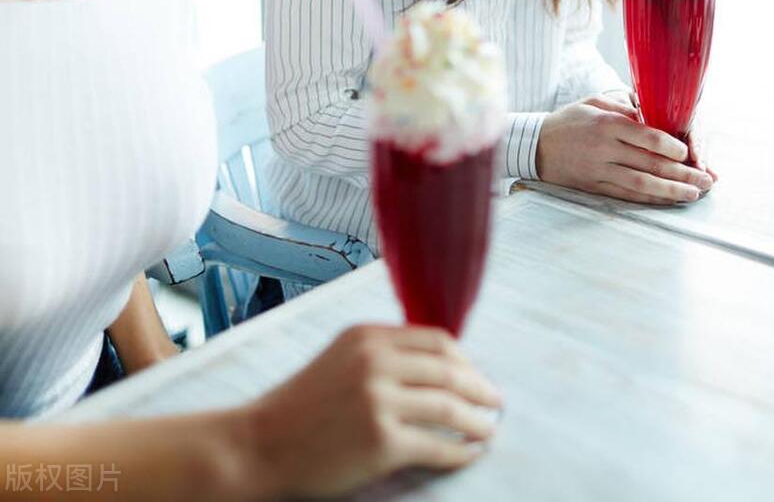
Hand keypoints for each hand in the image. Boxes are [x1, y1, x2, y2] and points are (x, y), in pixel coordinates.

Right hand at [244, 325, 500, 497]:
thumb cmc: (301, 405)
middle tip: (496, 401)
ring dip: (478, 421)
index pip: (436, 339)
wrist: (261, 443)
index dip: (464, 359)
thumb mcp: (340, 358)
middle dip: (480, 387)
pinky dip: (460, 452)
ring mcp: (378, 401)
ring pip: (449, 407)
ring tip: (489, 430)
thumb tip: (438, 364)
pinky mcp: (380, 442)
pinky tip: (470, 454)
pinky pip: (436, 446)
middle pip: (449, 370)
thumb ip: (382, 353)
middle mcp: (374, 362)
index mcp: (367, 335)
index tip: (476, 375)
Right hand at [536, 95, 714, 203]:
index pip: (646, 136)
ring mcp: (599, 171)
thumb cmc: (569, 120)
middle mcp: (604, 149)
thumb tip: (655, 112)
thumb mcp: (593, 102)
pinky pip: (627, 195)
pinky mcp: (595, 187)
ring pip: (642, 184)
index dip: (671, 146)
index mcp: (606, 123)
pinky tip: (668, 200)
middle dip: (683, 173)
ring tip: (694, 193)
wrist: (535, 146)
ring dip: (672, 190)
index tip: (688, 152)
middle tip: (706, 179)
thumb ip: (624, 106)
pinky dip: (650, 199)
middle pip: (650, 163)